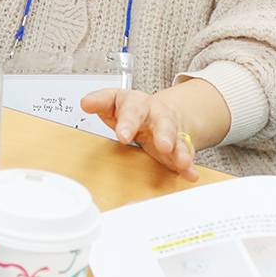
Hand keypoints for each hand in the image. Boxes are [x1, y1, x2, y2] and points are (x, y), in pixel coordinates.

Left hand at [81, 87, 200, 181]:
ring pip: (178, 139)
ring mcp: (171, 130)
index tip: (122, 136)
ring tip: (183, 162)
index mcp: (137, 103)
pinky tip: (190, 174)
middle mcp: (157, 114)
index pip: (132, 109)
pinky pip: (186, 154)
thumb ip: (99, 102)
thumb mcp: (112, 102)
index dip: (128, 122)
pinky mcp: (179, 145)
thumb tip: (85, 103)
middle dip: (164, 134)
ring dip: (180, 151)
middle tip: (162, 145)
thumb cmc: (130, 109)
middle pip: (163, 122)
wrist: (156, 111)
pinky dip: (188, 165)